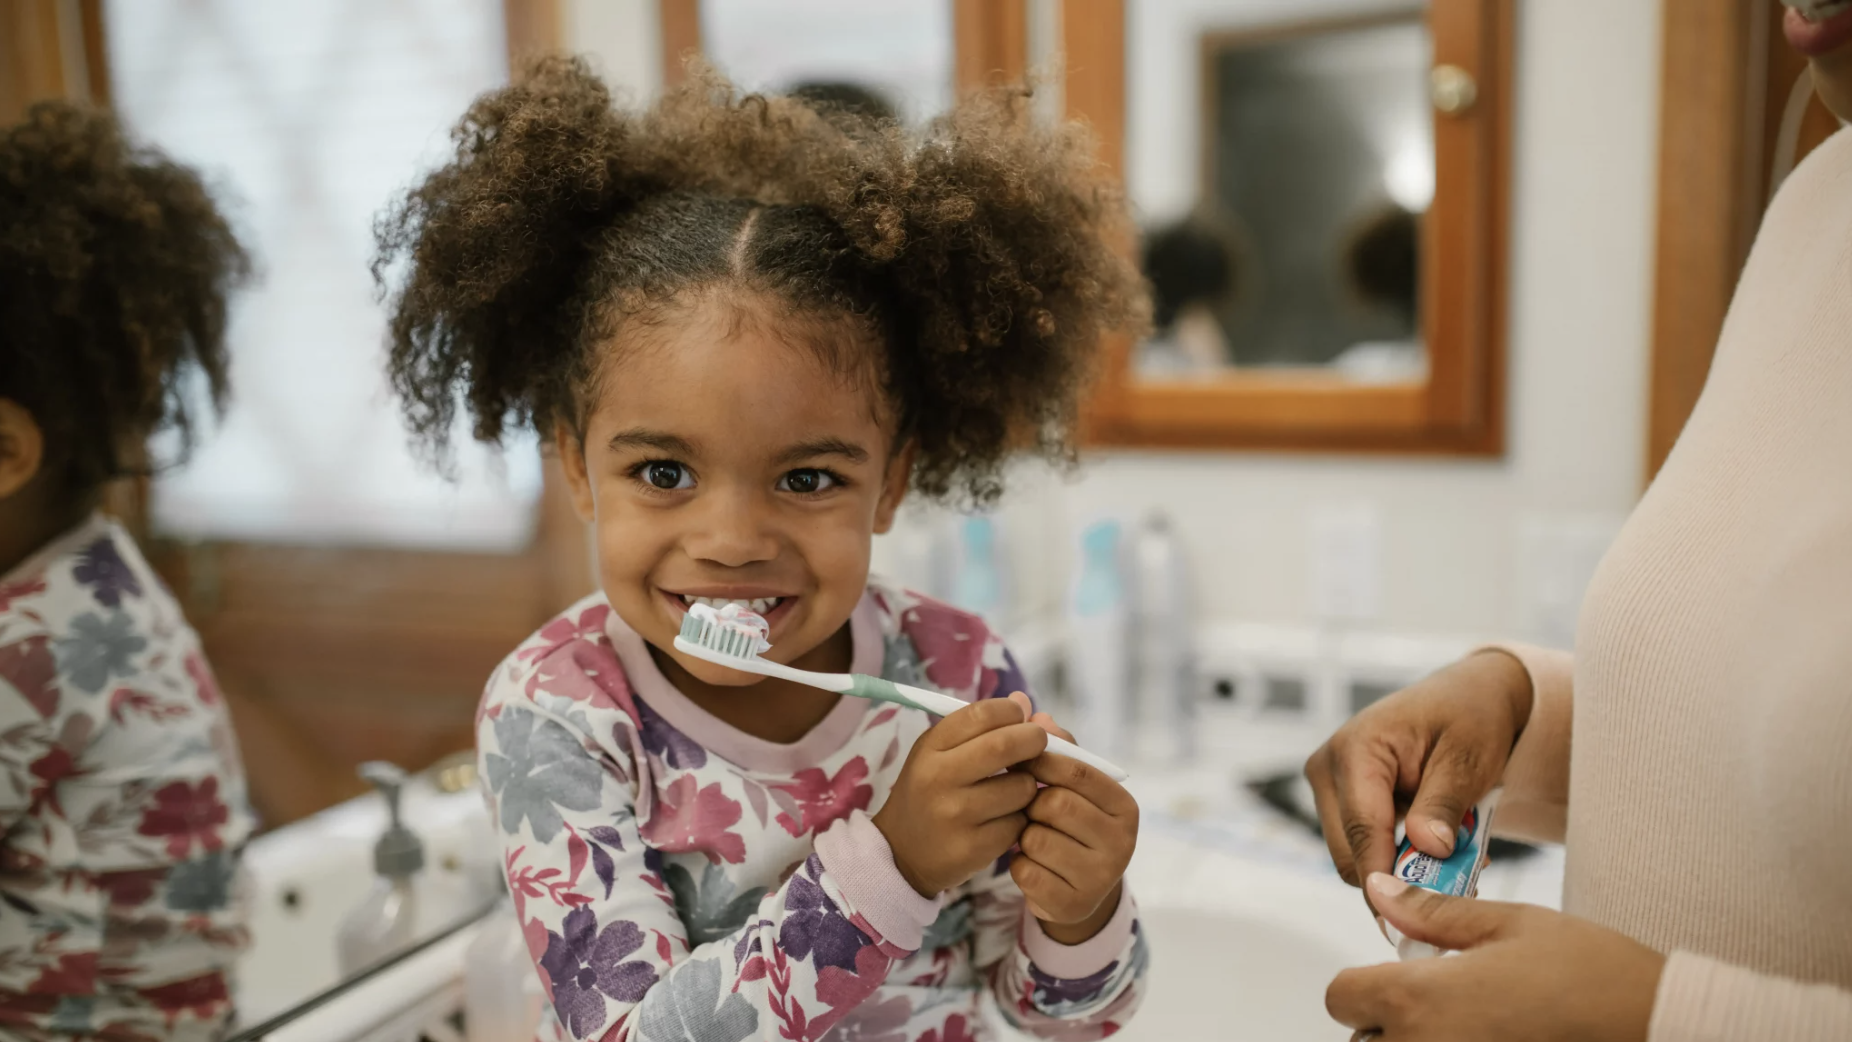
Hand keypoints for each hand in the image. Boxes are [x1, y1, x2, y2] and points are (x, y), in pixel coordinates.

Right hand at [874, 694, 1047, 896]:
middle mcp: (939, 778)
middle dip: (1034, 740)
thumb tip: (1024, 701)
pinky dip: (1020, 818)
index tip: (1020, 718)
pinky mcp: (974, 848)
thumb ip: (979, 727)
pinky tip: (1004, 819)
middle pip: (1005, 745)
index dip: (1011, 711)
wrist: (902, 853)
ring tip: (1014, 789)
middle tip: (1037, 744)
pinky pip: (1019, 823)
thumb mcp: (939, 753)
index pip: (982, 714)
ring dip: (1028, 785)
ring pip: (1020, 788)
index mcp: (930, 748)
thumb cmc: (928, 792)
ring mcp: (956, 815)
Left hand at [1012, 715, 1137, 944]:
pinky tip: (1030, 865)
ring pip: (1036, 838)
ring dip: (1022, 835)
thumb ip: (1058, 749)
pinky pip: (1025, 871)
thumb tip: (1036, 713)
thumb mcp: (1072, 788)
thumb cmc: (1071, 826)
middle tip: (1028, 808)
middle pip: (1054, 804)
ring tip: (1031, 837)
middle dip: (1031, 804)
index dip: (1040, 760)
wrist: (1076, 891)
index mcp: (1124, 806)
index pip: (1077, 771)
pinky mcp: (1073, 903)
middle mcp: (1122, 842)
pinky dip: (1018, 865)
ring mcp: (1100, 877)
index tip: (1017, 757)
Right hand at [1304, 650, 1532, 890]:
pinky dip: (1401, 857)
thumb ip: (1443, 804)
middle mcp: (1329, 767)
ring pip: (1355, 855)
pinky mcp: (1343, 799)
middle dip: (1399, 876)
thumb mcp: (1467, 758)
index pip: (1361, 830)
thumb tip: (1426, 848)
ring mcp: (1331, 784)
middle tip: (1457, 885)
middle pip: (1349, 852)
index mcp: (1355, 749)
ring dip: (1403, 868)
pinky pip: (1364, 845)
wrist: (1468, 696)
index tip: (1414, 916)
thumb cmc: (1469, 716)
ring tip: (1457, 860)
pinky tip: (1439, 848)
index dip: (1385, 878)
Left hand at [1326, 873, 1664, 1040]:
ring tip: (1466, 1027)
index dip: (1363, 983)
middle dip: (1387, 1023)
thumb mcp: (1509, 925)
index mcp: (1419, 999)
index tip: (1396, 979)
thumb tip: (1379, 890)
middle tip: (1442, 1006)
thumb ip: (1432, 915)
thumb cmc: (1592, 975)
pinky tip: (1484, 1041)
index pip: (1341, 996)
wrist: (1658, 1027)